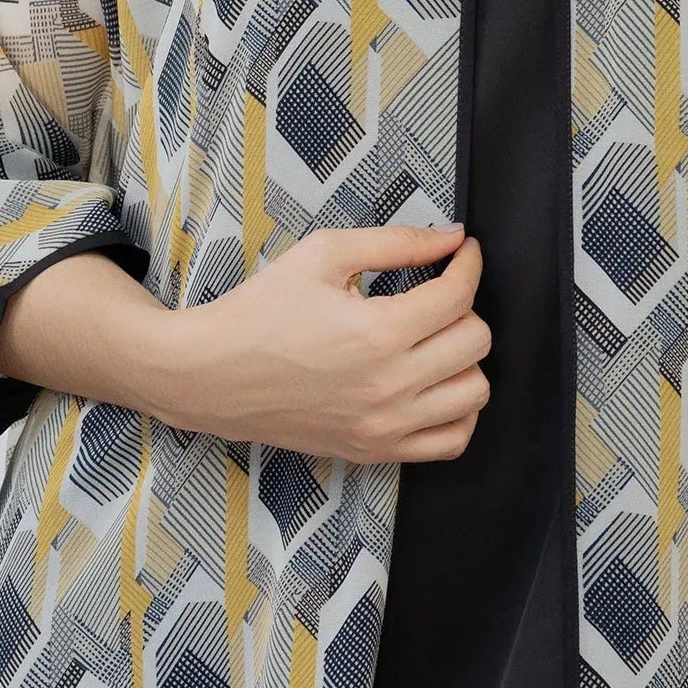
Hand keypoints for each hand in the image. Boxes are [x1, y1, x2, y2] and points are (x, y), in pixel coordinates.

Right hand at [171, 221, 491, 461]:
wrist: (211, 374)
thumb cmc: (261, 311)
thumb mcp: (324, 254)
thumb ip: (396, 242)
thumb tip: (453, 238)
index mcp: (378, 332)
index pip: (458, 295)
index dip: (467, 264)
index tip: (461, 253)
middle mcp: (389, 385)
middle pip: (476, 342)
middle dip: (465, 306)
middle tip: (438, 294)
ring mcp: (385, 426)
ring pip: (475, 392)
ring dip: (465, 358)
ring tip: (436, 339)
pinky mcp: (375, 450)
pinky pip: (452, 441)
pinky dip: (459, 411)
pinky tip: (436, 384)